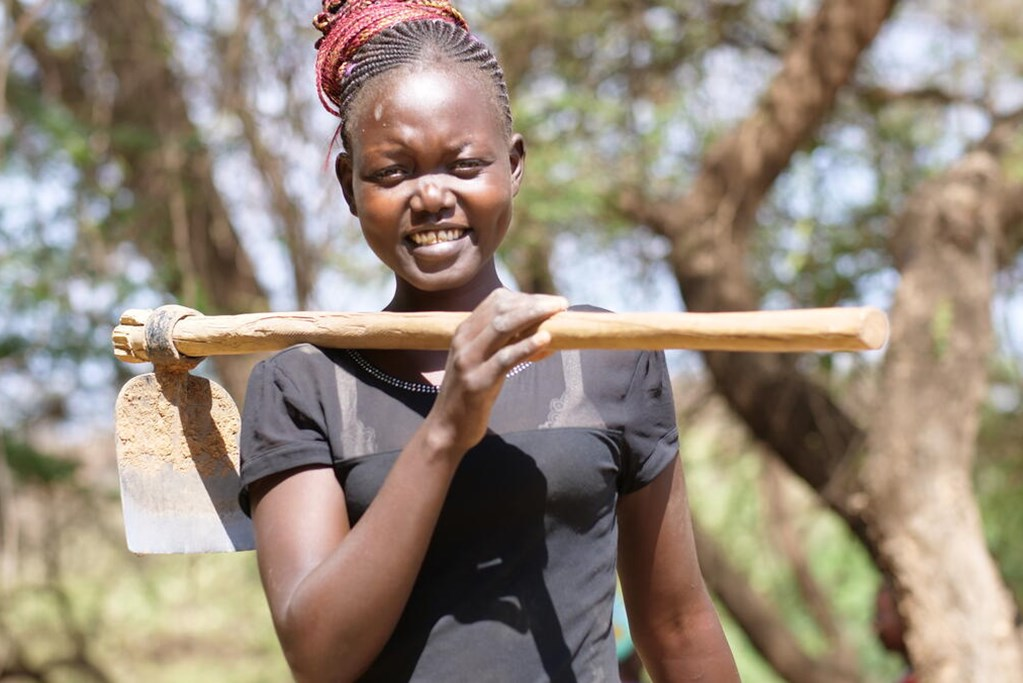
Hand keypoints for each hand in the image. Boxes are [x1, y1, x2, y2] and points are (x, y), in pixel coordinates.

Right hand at [426, 289, 566, 454]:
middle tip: (561, 303)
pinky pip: (504, 358)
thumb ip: (505, 347)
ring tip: (558, 312)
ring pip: (502, 327)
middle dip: (534, 302)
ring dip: (533, 315)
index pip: (496, 301)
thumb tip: (544, 336)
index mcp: (464, 332)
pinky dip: (526, 346)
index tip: (548, 302)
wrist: (445, 429)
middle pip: (501, 308)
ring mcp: (468, 361)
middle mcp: (464, 341)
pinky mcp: (477, 383)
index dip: (525, 297)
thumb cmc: (470, 396)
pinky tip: (545, 339)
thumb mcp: (483, 363)